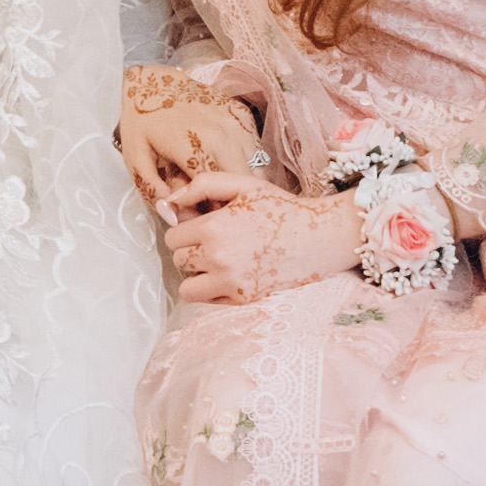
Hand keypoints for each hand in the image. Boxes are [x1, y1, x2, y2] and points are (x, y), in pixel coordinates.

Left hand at [119, 86, 265, 212]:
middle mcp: (225, 135)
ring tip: (218, 186)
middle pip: (243, 185)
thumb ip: (154, 191)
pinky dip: (244, 164)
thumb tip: (172, 217)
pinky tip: (224, 165)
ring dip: (240, 183)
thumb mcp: (136, 159)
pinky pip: (255, 152)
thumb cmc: (142, 119)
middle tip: (211, 204)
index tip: (199, 215)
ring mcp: (238, 123)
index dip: (210, 211)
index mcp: (197, 146)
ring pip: (255, 170)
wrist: (153, 80)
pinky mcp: (244, 116)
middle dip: (231, 200)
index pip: (218, 195)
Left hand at [163, 182, 355, 308]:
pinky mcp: (242, 299)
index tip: (203, 226)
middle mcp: (218, 258)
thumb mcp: (242, 185)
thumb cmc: (281, 208)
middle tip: (216, 242)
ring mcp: (230, 282)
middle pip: (179, 260)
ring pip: (187, 287)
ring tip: (219, 261)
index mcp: (215, 227)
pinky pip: (207, 300)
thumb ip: (201, 187)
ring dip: (197, 275)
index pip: (172, 237)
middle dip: (191, 251)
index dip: (185, 230)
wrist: (319, 237)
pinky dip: (212, 290)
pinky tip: (231, 274)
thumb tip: (166, 203)